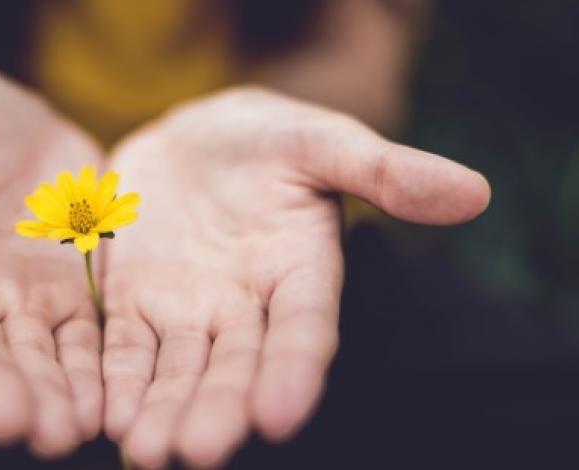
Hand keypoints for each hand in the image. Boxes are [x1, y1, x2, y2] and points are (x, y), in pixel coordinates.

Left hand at [102, 87, 489, 468]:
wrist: (192, 139)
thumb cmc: (267, 139)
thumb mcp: (321, 140)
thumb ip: (384, 170)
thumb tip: (473, 192)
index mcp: (301, 272)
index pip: (304, 330)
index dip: (294, 371)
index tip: (280, 415)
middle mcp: (246, 307)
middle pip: (235, 366)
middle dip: (218, 409)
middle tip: (198, 451)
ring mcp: (188, 311)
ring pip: (177, 370)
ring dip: (162, 410)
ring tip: (146, 451)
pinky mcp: (134, 304)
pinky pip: (123, 349)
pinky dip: (116, 381)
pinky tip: (105, 416)